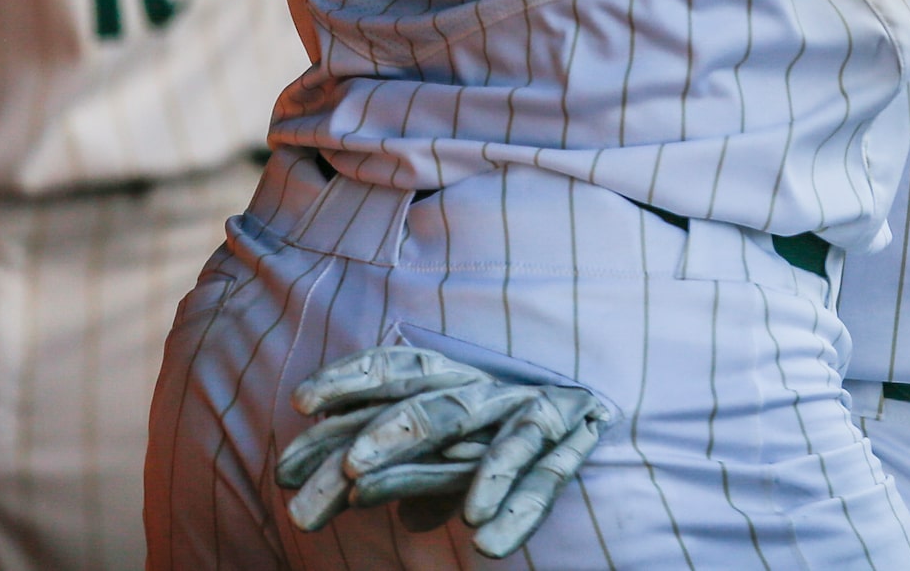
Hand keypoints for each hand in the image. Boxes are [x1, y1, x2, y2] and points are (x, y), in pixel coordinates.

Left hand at [279, 344, 613, 559]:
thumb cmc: (510, 441)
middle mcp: (488, 388)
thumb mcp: (452, 458)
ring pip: (465, 421)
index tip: (301, 402)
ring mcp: (528, 409)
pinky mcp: (571, 437)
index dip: (351, 377)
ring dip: (417, 450)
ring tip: (367, 486)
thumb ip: (406, 475)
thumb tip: (366, 498)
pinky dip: (514, 505)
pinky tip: (484, 541)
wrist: (608, 412)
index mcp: (458, 383)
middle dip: (374, 433)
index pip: (400, 369)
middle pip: (423, 404)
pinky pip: (541, 473)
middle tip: (336, 470)